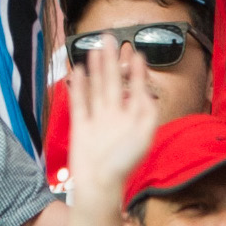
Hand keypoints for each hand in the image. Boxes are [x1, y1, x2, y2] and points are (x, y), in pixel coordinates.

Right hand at [67, 40, 158, 197]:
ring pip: (96, 88)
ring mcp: (97, 120)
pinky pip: (80, 102)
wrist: (99, 186)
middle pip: (113, 82)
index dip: (136, 71)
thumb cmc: (124, 165)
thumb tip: (147, 90)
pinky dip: (79, 87)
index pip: (135, 88)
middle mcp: (115, 116)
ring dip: (96, 69)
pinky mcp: (81, 126)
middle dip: (112, 61)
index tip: (136, 54)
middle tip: (110, 39)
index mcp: (132, 119)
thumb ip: (148, 112)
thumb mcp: (145, 136)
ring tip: (95, 49)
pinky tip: (78, 71)